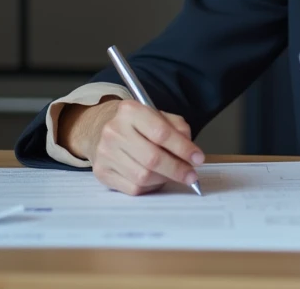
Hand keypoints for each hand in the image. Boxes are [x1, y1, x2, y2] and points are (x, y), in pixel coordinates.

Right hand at [61, 99, 204, 195]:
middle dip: (177, 169)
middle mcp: (114, 131)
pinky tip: (157, 179)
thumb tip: (190, 153)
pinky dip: (151, 187)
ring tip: (174, 174)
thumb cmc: (137, 124)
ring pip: (143, 177)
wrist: (101, 129)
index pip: (161, 133)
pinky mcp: (102, 172)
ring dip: (165, 179)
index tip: (198, 158)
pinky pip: (133, 188)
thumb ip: (178, 129)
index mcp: (131, 111)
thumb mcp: (160, 116)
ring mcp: (105, 153)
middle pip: (152, 158)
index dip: (183, 148)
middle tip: (192, 175)